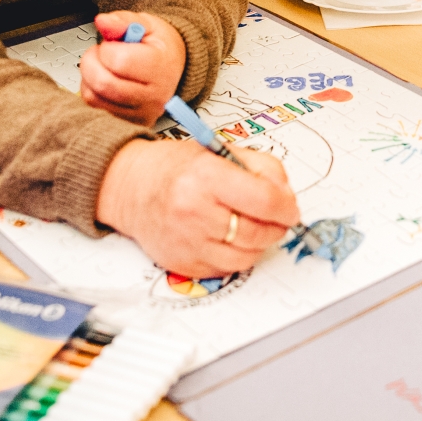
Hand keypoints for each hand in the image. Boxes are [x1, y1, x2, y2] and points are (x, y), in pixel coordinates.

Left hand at [77, 11, 186, 124]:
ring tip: (103, 66)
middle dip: (91, 62)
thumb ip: (123, 21)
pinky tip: (105, 80)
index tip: (113, 43)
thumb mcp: (146, 24)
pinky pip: (96, 108)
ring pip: (94, 97)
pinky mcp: (131, 122)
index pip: (118, 61)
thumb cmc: (160, 47)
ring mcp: (143, 113)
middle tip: (100, 53)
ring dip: (89, 77)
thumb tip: (102, 21)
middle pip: (103, 83)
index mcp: (161, 67)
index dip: (107, 48)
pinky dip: (93, 91)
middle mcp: (155, 96)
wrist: (173, 67)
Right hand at [95, 138, 300, 277]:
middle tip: (276, 218)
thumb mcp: (220, 151)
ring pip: (246, 257)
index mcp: (206, 177)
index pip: (265, 201)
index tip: (290, 208)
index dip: (287, 207)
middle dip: (276, 226)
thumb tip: (287, 197)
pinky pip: (227, 268)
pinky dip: (236, 255)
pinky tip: (228, 237)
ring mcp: (188, 242)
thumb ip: (261, 168)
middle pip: (258, 232)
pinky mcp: (183, 264)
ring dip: (258, 243)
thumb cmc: (176, 168)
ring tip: (250, 226)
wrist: (131, 188)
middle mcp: (195, 211)